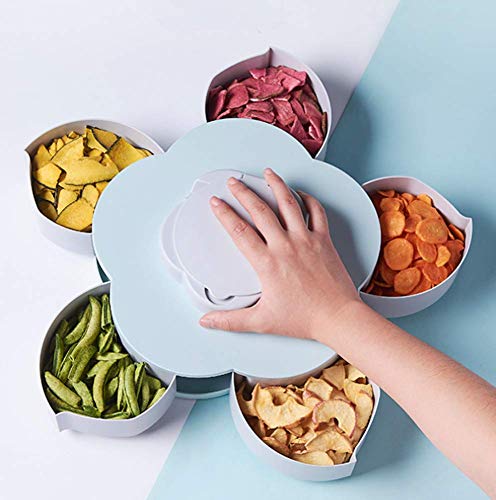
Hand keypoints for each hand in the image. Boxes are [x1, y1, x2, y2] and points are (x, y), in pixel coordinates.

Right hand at [199, 168, 360, 340]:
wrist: (337, 317)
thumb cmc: (304, 318)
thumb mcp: (262, 321)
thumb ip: (231, 320)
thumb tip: (208, 321)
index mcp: (267, 263)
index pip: (239, 231)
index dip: (224, 214)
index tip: (217, 203)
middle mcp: (286, 246)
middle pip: (260, 210)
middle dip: (243, 193)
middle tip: (234, 183)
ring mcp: (306, 240)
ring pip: (289, 204)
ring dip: (276, 185)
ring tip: (268, 173)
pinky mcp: (324, 240)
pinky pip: (317, 212)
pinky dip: (308, 199)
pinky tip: (301, 193)